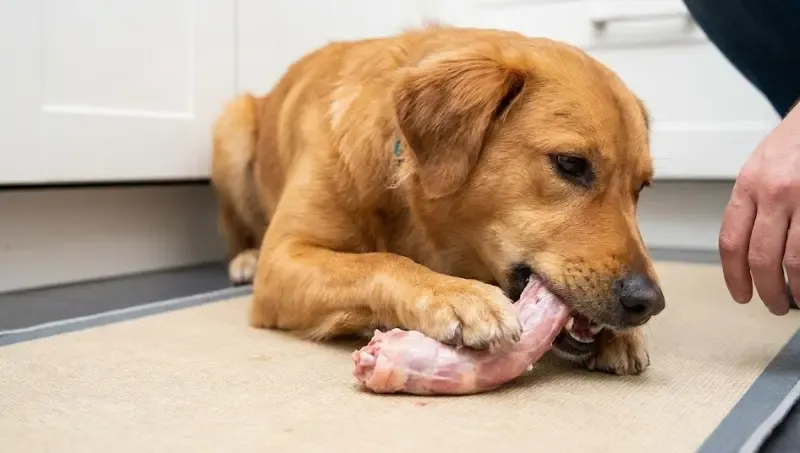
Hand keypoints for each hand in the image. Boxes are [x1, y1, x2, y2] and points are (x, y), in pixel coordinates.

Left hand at [719, 105, 799, 314]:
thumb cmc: (797, 142)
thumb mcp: (761, 168)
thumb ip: (752, 204)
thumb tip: (746, 249)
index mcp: (749, 185)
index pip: (731, 242)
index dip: (734, 275)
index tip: (740, 294)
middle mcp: (774, 193)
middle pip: (761, 257)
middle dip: (766, 290)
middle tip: (773, 305)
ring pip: (795, 260)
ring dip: (795, 289)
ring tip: (796, 301)